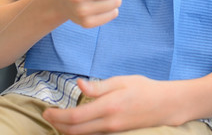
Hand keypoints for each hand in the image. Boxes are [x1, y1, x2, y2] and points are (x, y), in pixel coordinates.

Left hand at [43, 75, 174, 133]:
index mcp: (108, 106)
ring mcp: (111, 131)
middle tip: (48, 117)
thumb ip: (98, 86)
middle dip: (58, 125)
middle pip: (75, 131)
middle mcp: (107, 123)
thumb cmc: (144, 88)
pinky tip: (77, 124)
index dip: (58, 116)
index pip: (75, 117)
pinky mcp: (115, 134)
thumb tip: (78, 84)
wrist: (164, 105)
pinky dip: (79, 132)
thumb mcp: (121, 81)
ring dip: (67, 130)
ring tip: (59, 120)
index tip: (47, 111)